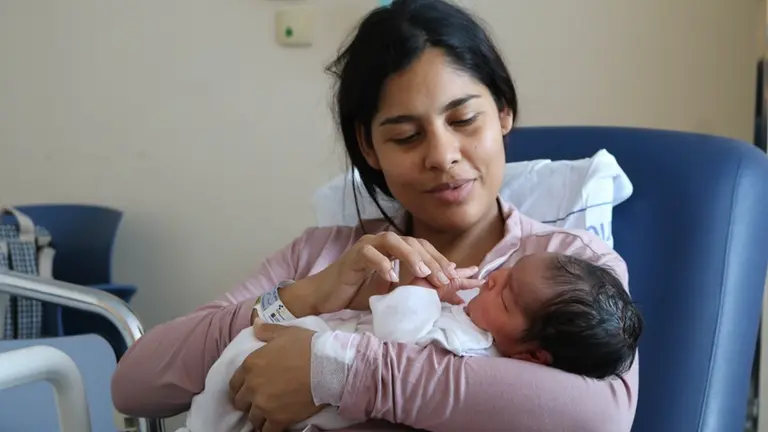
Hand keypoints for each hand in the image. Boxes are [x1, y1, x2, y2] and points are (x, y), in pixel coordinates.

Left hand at [229, 322, 320, 430]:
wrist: (327, 366)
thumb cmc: (307, 346)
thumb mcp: (285, 332)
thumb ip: (267, 330)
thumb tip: (255, 324)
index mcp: (251, 364)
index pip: (234, 383)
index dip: (241, 386)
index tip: (249, 388)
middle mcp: (253, 386)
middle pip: (240, 402)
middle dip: (248, 402)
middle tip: (260, 401)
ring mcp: (264, 405)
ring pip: (253, 418)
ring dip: (259, 416)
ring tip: (269, 413)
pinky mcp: (278, 419)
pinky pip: (266, 431)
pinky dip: (269, 429)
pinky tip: (276, 425)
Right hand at [313, 232, 474, 313]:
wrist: (325, 297)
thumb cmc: (359, 294)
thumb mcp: (394, 293)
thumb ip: (419, 288)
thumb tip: (453, 291)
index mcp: (394, 250)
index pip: (422, 246)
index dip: (439, 258)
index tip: (454, 275)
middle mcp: (382, 244)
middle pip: (411, 242)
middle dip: (430, 259)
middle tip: (443, 278)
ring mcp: (366, 247)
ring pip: (391, 241)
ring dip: (409, 255)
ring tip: (422, 272)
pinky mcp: (351, 257)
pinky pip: (368, 254)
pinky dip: (381, 264)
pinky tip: (391, 277)